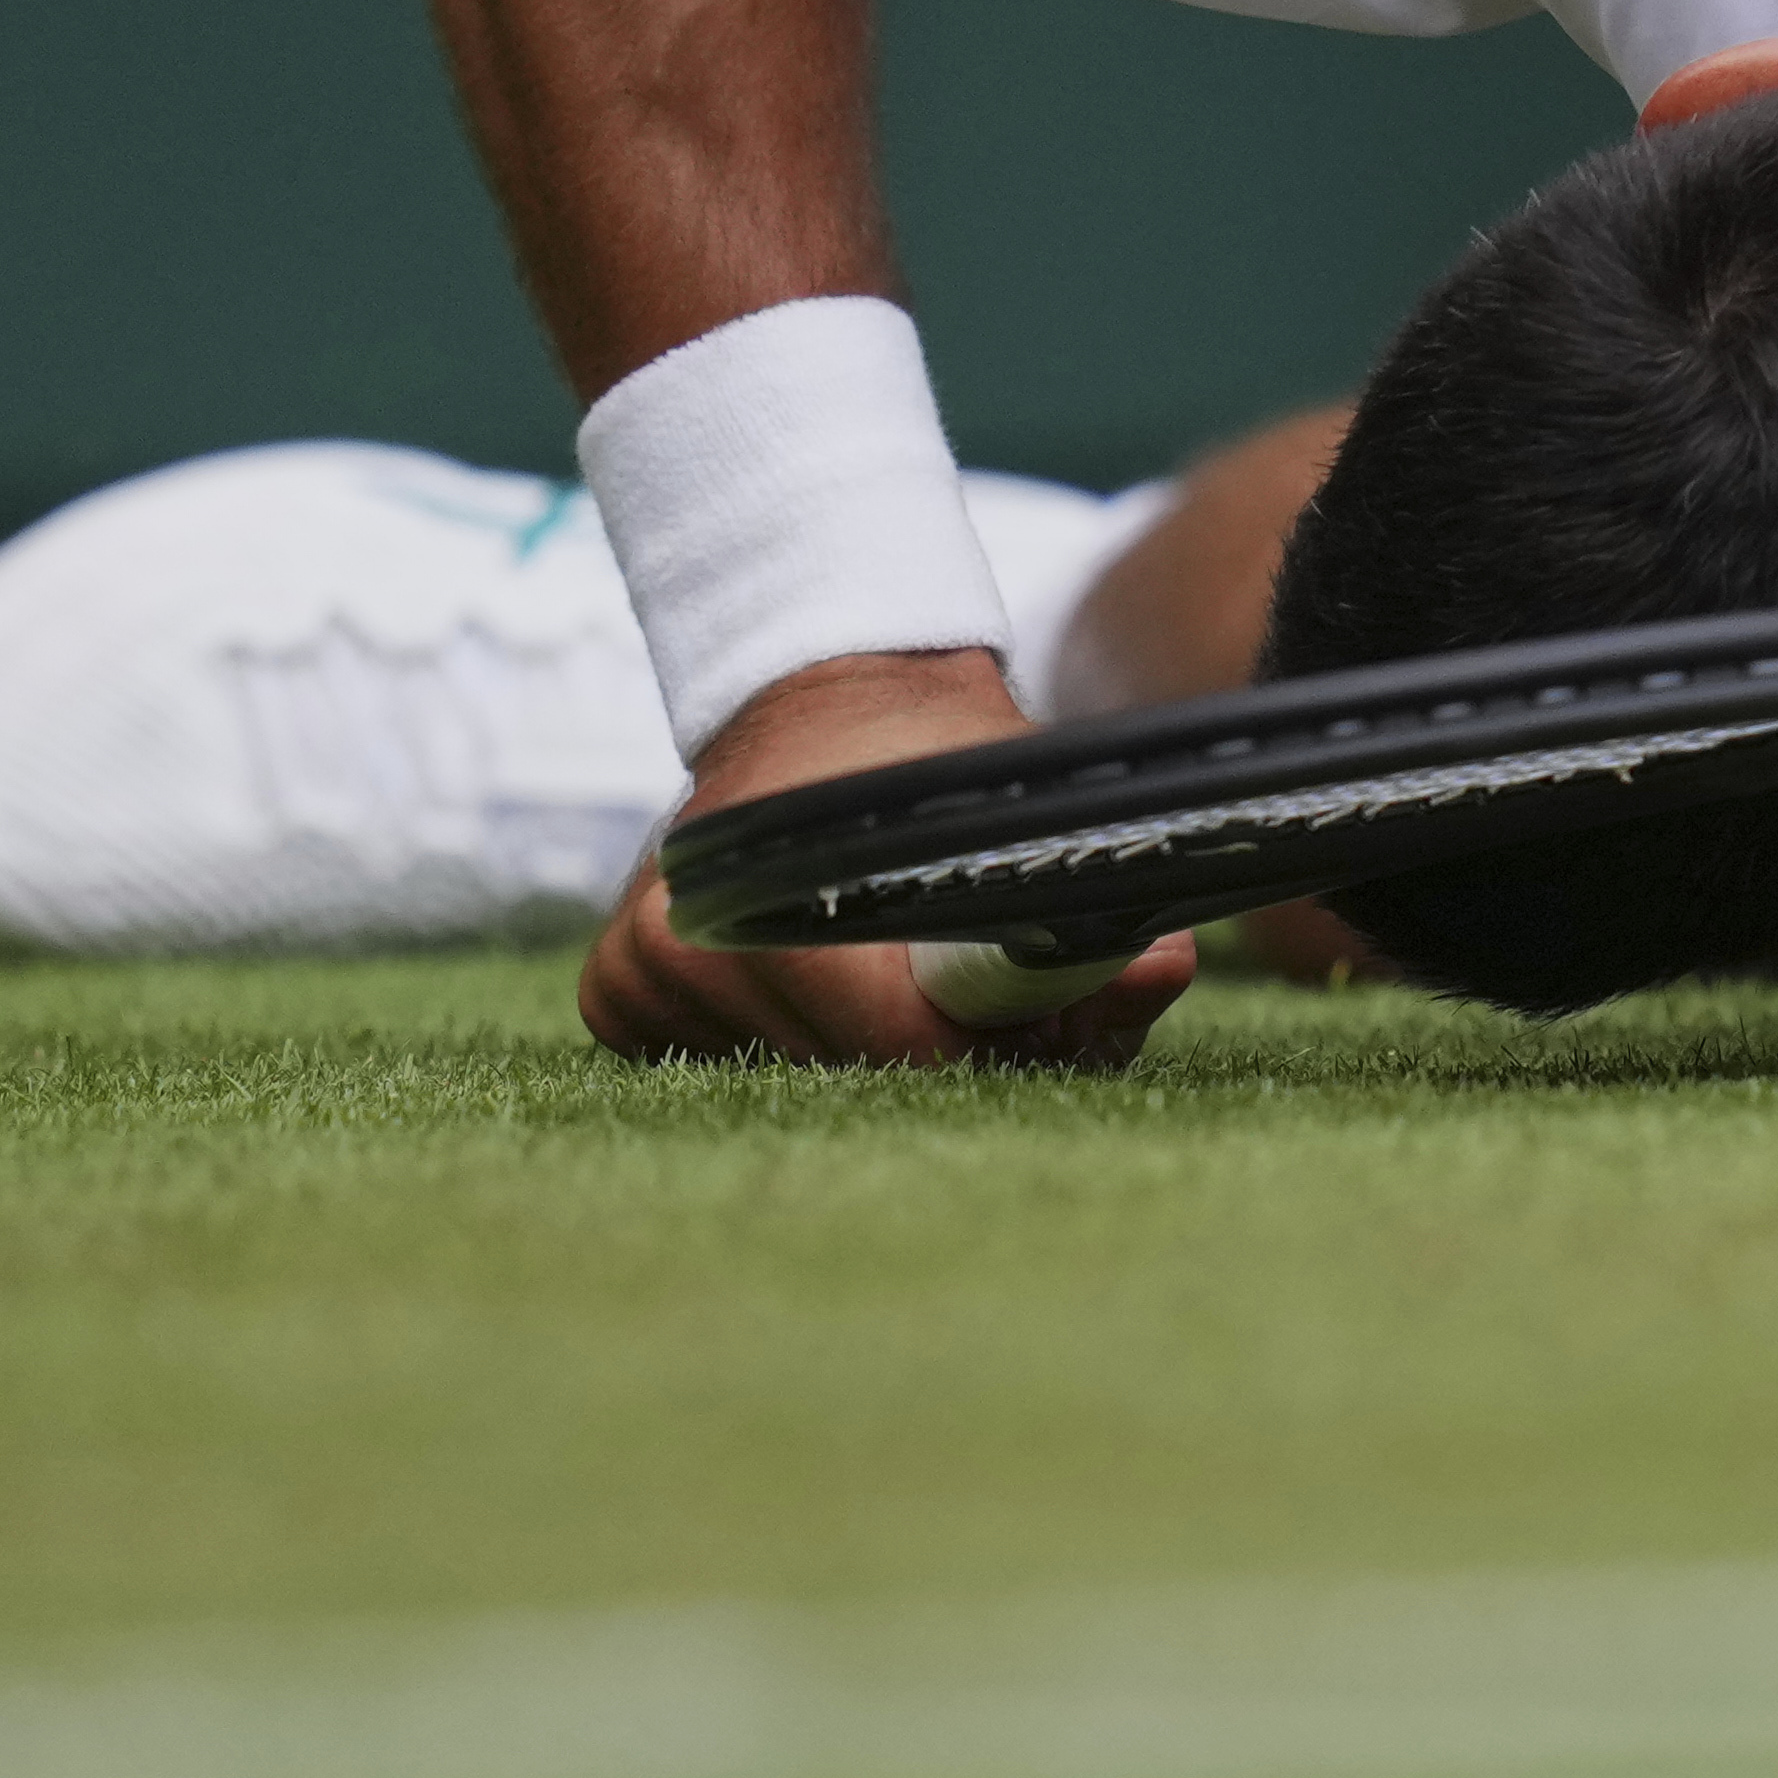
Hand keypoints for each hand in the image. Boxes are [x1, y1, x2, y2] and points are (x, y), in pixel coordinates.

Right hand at [576, 648, 1195, 1068]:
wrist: (824, 696)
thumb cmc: (930, 763)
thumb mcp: (1022, 821)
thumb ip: (1094, 920)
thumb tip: (1162, 968)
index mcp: (780, 888)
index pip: (900, 1043)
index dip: (985, 1049)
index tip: (1028, 1024)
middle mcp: (687, 932)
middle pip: (846, 1074)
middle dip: (931, 1056)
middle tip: (978, 998)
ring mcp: (637, 966)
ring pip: (787, 1080)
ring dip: (858, 1051)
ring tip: (896, 978)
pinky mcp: (615, 992)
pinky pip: (716, 1068)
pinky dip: (786, 1042)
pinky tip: (812, 984)